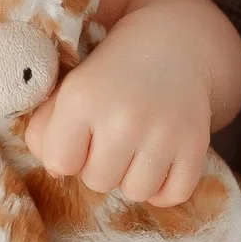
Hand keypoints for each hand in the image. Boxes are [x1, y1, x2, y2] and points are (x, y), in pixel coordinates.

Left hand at [21, 30, 214, 207]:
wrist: (172, 46)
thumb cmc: (111, 75)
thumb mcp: (69, 89)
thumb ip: (45, 130)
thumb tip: (56, 172)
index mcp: (82, 99)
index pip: (59, 163)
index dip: (67, 154)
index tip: (81, 136)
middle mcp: (123, 117)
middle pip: (98, 182)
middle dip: (100, 166)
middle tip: (112, 138)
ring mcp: (163, 133)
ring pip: (136, 192)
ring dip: (132, 177)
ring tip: (135, 148)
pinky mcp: (195, 144)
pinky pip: (174, 195)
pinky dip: (166, 188)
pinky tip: (159, 162)